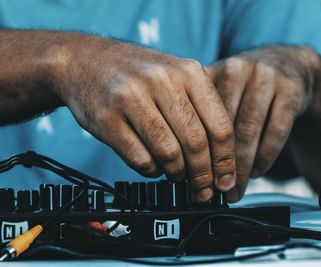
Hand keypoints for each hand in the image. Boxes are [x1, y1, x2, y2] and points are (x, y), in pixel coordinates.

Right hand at [51, 34, 235, 201]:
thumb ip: (201, 109)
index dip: (226, 161)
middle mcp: (162, 81)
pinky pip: (140, 159)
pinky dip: (151, 171)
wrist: (85, 60)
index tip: (226, 181)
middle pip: (196, 143)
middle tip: (203, 190)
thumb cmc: (138, 75)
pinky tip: (153, 165)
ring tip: (176, 174)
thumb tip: (222, 160)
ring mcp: (132, 98)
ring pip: (169, 154)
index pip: (220, 126)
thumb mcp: (176, 76)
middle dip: (203, 175)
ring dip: (177, 173)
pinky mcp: (107, 119)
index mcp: (188, 72)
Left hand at [205, 46, 318, 201]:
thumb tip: (184, 160)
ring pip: (249, 131)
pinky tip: (257, 172)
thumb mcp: (218, 89)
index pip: (198, 117)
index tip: (195, 179)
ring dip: (242, 166)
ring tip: (236, 189)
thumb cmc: (243, 86)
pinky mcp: (290, 91)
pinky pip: (276, 131)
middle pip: (224, 126)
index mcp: (211, 71)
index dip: (196, 152)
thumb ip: (199, 113)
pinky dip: (265, 156)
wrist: (285, 64)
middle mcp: (237, 70)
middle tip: (217, 190)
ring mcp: (265, 78)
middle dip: (219, 164)